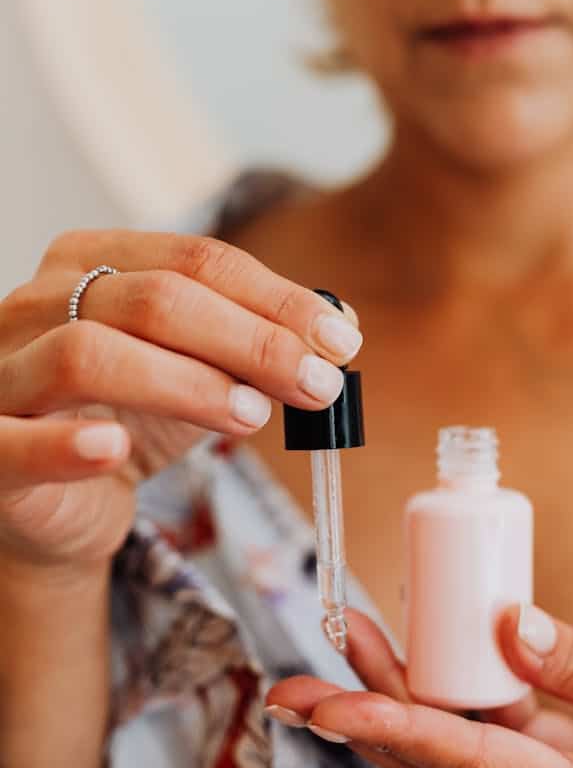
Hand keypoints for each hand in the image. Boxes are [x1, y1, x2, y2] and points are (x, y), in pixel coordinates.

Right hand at [0, 230, 361, 568]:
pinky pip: (14, 441)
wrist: (55, 506)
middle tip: (320, 384)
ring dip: (188, 383)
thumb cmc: (126, 422)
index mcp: (90, 264)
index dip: (277, 300)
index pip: (195, 261)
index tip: (342, 341)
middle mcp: (36, 302)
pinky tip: (117, 449)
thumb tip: (343, 325)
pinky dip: (65, 443)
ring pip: (90, 352)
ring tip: (253, 416)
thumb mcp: (199, 375)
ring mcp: (0, 371)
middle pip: (155, 299)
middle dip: (254, 341)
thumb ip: (256, 347)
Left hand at [268, 605, 572, 767]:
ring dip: (396, 698)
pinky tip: (415, 648)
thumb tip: (506, 624)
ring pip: (450, 754)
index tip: (331, 709)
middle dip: (367, 717)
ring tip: (347, 634)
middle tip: (297, 682)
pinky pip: (481, 741)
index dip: (399, 731)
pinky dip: (445, 695)